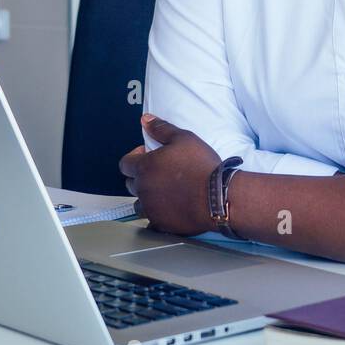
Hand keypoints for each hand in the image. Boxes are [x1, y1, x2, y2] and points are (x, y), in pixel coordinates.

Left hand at [118, 114, 221, 236]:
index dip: (135, 157)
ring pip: (139, 204)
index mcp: (144, 167)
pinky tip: (171, 208)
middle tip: (161, 173)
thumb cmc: (202, 166)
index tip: (149, 156)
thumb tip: (146, 120)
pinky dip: (158, 214)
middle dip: (141, 176)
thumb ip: (161, 129)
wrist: (219, 196)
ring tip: (165, 192)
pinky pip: (151, 220)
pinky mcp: (160, 224)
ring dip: (147, 197)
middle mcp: (143, 189)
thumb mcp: (184, 138)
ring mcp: (150, 208)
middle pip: (130, 183)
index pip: (125, 164)